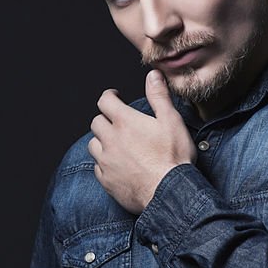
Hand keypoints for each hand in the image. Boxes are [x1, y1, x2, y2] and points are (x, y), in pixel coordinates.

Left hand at [88, 70, 196, 213]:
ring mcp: (106, 161)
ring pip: (93, 145)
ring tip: (115, 143)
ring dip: (102, 141)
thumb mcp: (171, 121)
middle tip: (117, 122)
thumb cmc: (173, 157)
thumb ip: (159, 96)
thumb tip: (152, 75)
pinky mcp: (107, 180)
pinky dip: (104, 164)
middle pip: (96, 123)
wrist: (169, 192)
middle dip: (106, 119)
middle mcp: (110, 140)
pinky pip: (98, 168)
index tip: (115, 97)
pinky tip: (117, 165)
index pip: (105, 101)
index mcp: (125, 122)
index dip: (110, 96)